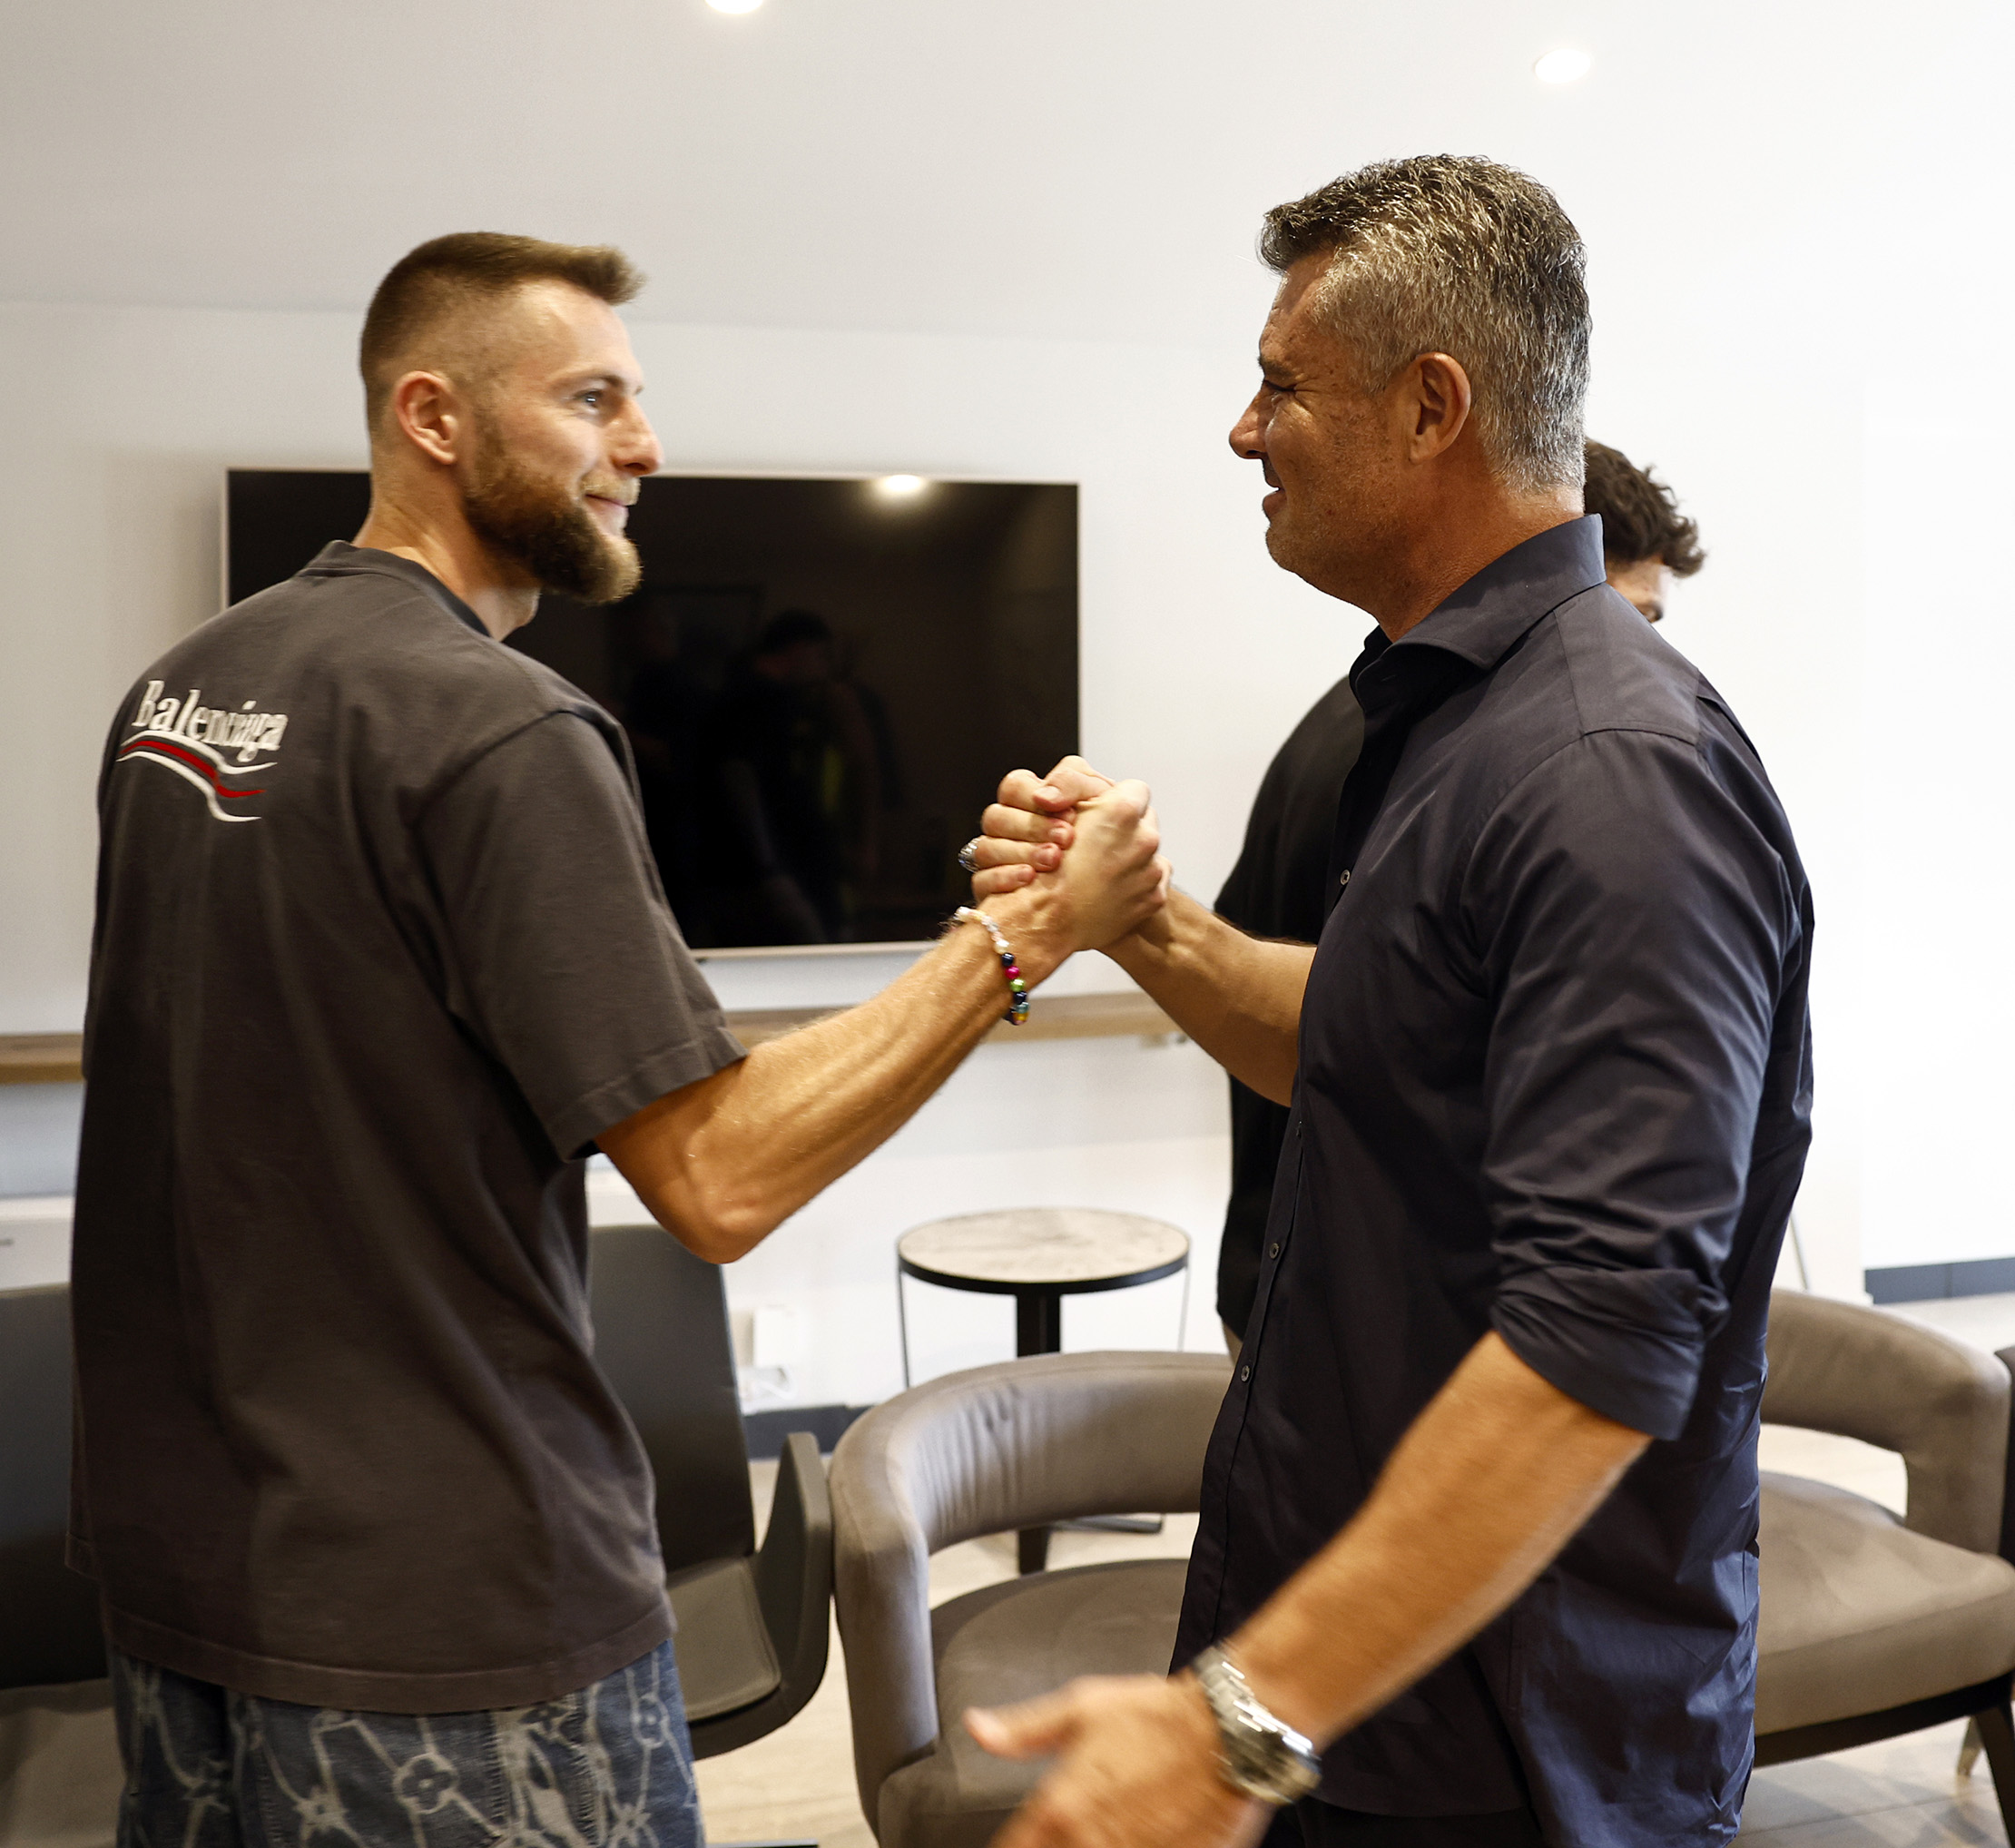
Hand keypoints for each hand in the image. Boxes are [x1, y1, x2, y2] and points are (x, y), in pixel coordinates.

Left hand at [966, 1673, 1267, 1847]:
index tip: (1017, 1843)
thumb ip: (1023, 1729)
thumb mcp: (1081, 1707)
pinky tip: (1138, 1840)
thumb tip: (978, 1728)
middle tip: (1063, 1835)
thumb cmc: (1160, 1716)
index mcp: (1060, 1807)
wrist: (1230, 1732)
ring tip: (1103, 1834)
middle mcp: (1092, 1844)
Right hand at [970, 756, 1117, 900]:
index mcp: (1034, 803)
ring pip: (985, 847)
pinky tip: (1029, 878)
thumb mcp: (1104, 803)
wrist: (1111, 900)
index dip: (1034, 796)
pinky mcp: (993, 890)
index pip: (1014, 787)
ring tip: (1054, 860)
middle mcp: (1012, 830)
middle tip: (1067, 838)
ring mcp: (999, 861)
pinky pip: (981, 880)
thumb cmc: (1109, 849)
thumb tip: (1045, 796)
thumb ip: (1075, 783)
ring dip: (1022, 851)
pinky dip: (1004, 877)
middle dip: (1033, 827)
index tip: (1069, 813)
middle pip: (996, 816)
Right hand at [1034, 779, 1167, 953]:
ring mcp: (1152, 870)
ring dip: (1130, 855)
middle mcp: (1145, 838)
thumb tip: (1099, 792)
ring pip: (1148, 850)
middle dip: (1124, 828)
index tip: (1100, 814)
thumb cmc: (1043, 870)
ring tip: (1099, 869)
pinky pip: (1153, 880)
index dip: (1114, 800)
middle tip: (1096, 843)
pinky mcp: (1154, 898)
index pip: (1134, 789)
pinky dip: (1136, 882)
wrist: (1045, 922)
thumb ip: (1081, 793)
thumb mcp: (1052, 814)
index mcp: (1122, 810)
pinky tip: (1109, 888)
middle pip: (1144, 820)